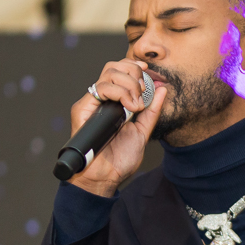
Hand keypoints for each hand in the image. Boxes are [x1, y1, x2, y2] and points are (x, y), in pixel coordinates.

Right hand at [67, 60, 166, 196]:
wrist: (105, 177)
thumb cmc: (119, 159)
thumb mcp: (142, 131)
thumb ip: (152, 111)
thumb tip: (162, 89)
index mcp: (114, 102)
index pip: (120, 71)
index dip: (134, 67)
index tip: (148, 72)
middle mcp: (101, 100)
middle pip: (113, 67)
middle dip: (133, 74)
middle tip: (143, 92)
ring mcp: (91, 103)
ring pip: (108, 74)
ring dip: (129, 84)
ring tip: (136, 104)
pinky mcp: (83, 109)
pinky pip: (101, 88)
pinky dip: (120, 92)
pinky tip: (129, 107)